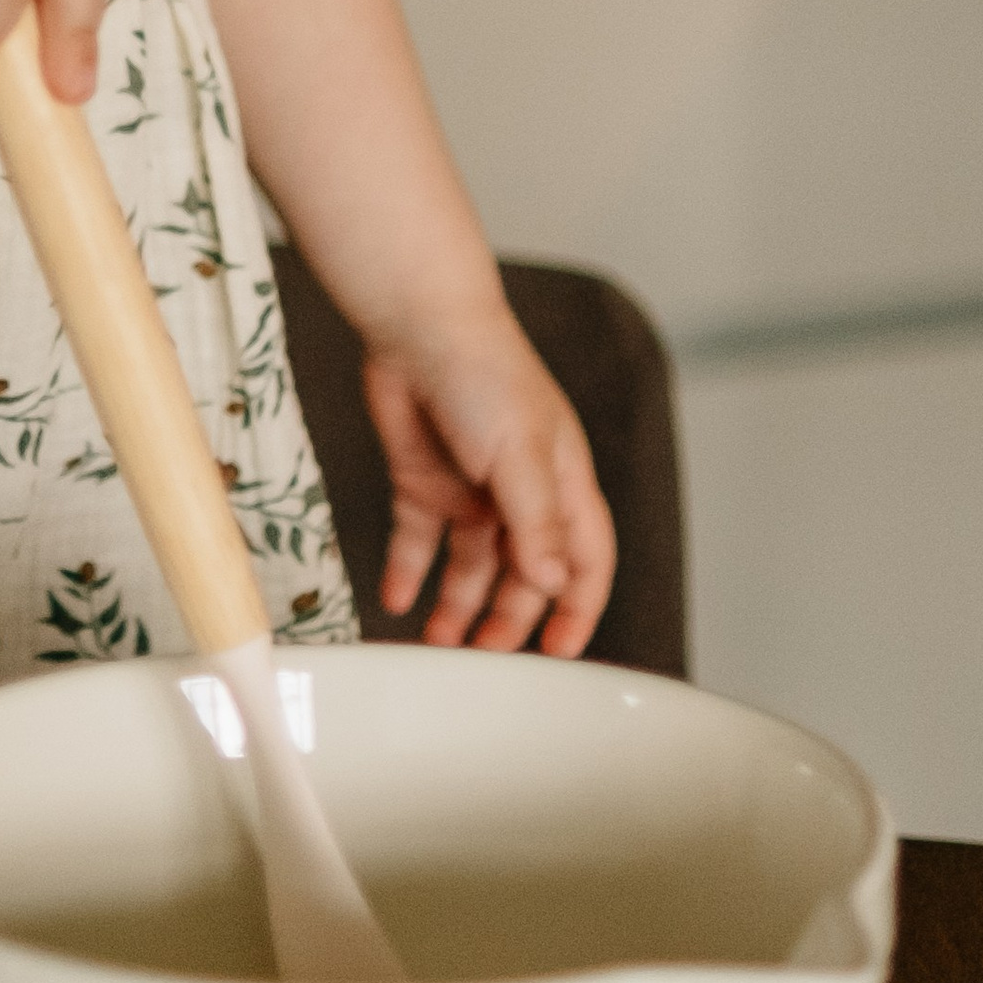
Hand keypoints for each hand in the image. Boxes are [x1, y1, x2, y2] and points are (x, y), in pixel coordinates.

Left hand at [364, 313, 616, 655]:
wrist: (417, 325)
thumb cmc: (485, 373)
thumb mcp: (520, 455)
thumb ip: (535, 524)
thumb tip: (552, 585)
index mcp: (561, 485)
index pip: (585, 560)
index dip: (578, 607)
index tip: (562, 652)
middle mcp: (519, 493)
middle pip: (523, 574)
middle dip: (509, 618)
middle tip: (486, 656)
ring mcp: (469, 489)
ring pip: (470, 565)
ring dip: (458, 605)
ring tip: (437, 642)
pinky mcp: (422, 480)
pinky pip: (417, 540)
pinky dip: (409, 571)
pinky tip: (397, 599)